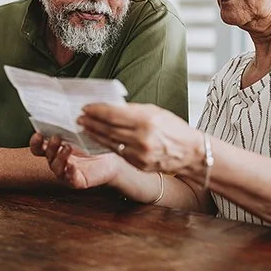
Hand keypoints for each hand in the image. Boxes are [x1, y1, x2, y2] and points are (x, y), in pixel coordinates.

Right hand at [29, 133, 124, 188]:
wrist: (114, 159)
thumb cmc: (95, 144)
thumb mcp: (82, 133)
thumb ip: (71, 126)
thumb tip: (65, 111)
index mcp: (56, 149)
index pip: (38, 147)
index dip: (35, 142)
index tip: (38, 134)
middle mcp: (58, 161)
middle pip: (46, 155)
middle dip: (49, 146)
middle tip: (57, 138)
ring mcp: (66, 172)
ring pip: (55, 167)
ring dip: (59, 157)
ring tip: (67, 148)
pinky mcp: (77, 181)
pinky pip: (70, 179)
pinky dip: (69, 172)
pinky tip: (72, 166)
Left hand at [77, 103, 204, 175]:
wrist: (190, 153)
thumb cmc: (174, 128)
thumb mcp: (155, 112)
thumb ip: (132, 110)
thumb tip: (111, 107)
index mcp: (146, 121)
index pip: (113, 115)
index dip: (96, 111)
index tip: (86, 107)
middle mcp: (141, 138)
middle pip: (108, 129)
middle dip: (91, 122)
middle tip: (79, 117)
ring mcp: (139, 154)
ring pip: (109, 142)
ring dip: (93, 134)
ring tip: (83, 126)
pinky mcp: (137, 164)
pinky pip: (116, 152)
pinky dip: (104, 144)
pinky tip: (97, 138)